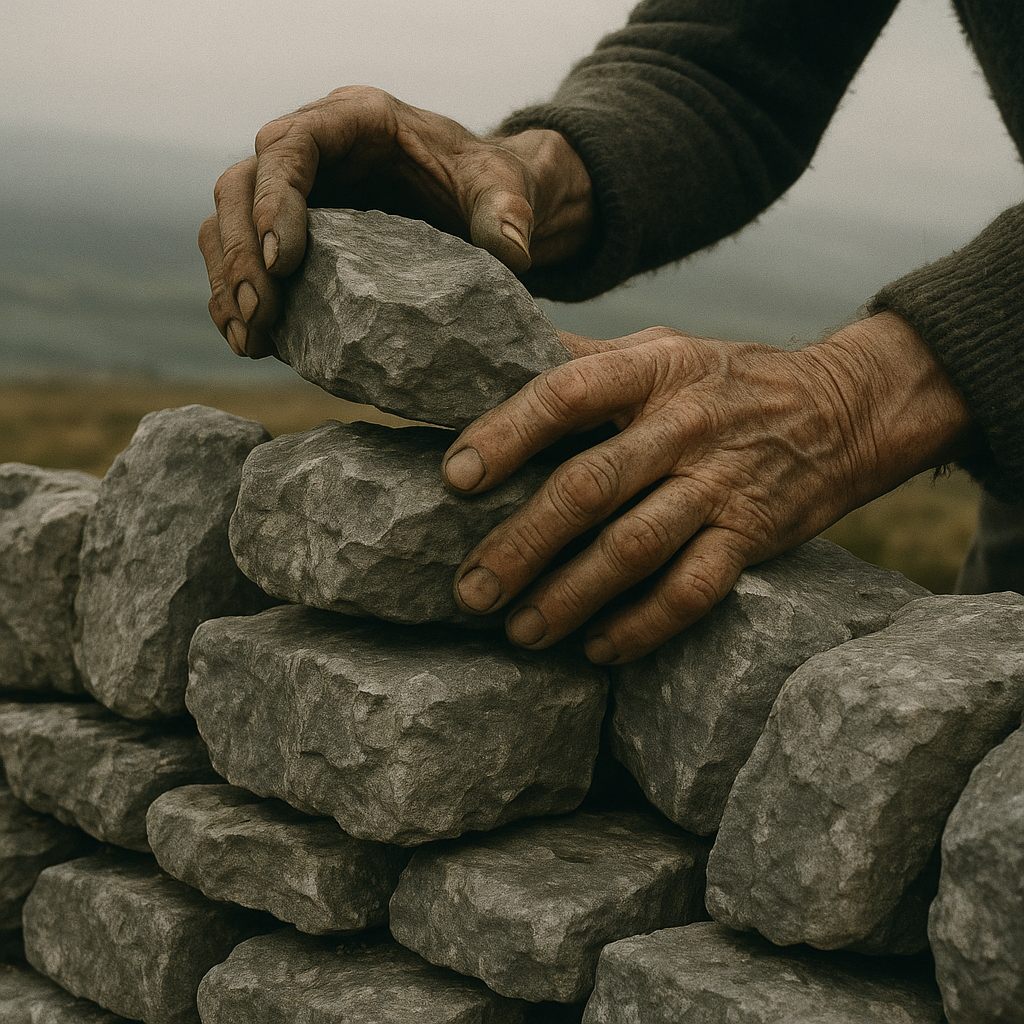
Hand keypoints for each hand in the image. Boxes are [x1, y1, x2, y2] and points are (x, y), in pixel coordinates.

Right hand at [198, 86, 592, 356]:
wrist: (474, 200)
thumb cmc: (484, 183)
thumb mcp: (503, 190)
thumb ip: (507, 213)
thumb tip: (512, 252)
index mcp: (354, 121)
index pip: (289, 146)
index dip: (275, 199)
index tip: (286, 261)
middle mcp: (311, 151)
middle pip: (239, 186)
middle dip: (242, 253)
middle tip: (260, 313)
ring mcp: (293, 193)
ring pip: (227, 223)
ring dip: (229, 282)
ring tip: (250, 338)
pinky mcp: (289, 232)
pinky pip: (242, 259)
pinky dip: (236, 299)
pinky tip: (252, 342)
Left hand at [442, 313, 975, 663]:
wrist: (843, 408)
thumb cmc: (724, 381)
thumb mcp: (662, 349)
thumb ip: (587, 361)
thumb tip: (495, 353)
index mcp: (652, 370)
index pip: (566, 395)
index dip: (506, 434)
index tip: (456, 477)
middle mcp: (683, 426)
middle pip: (589, 486)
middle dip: (521, 543)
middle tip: (471, 590)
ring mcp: (720, 485)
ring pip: (635, 548)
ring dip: (571, 596)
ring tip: (520, 632)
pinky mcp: (752, 536)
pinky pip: (692, 591)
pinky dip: (643, 625)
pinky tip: (599, 650)